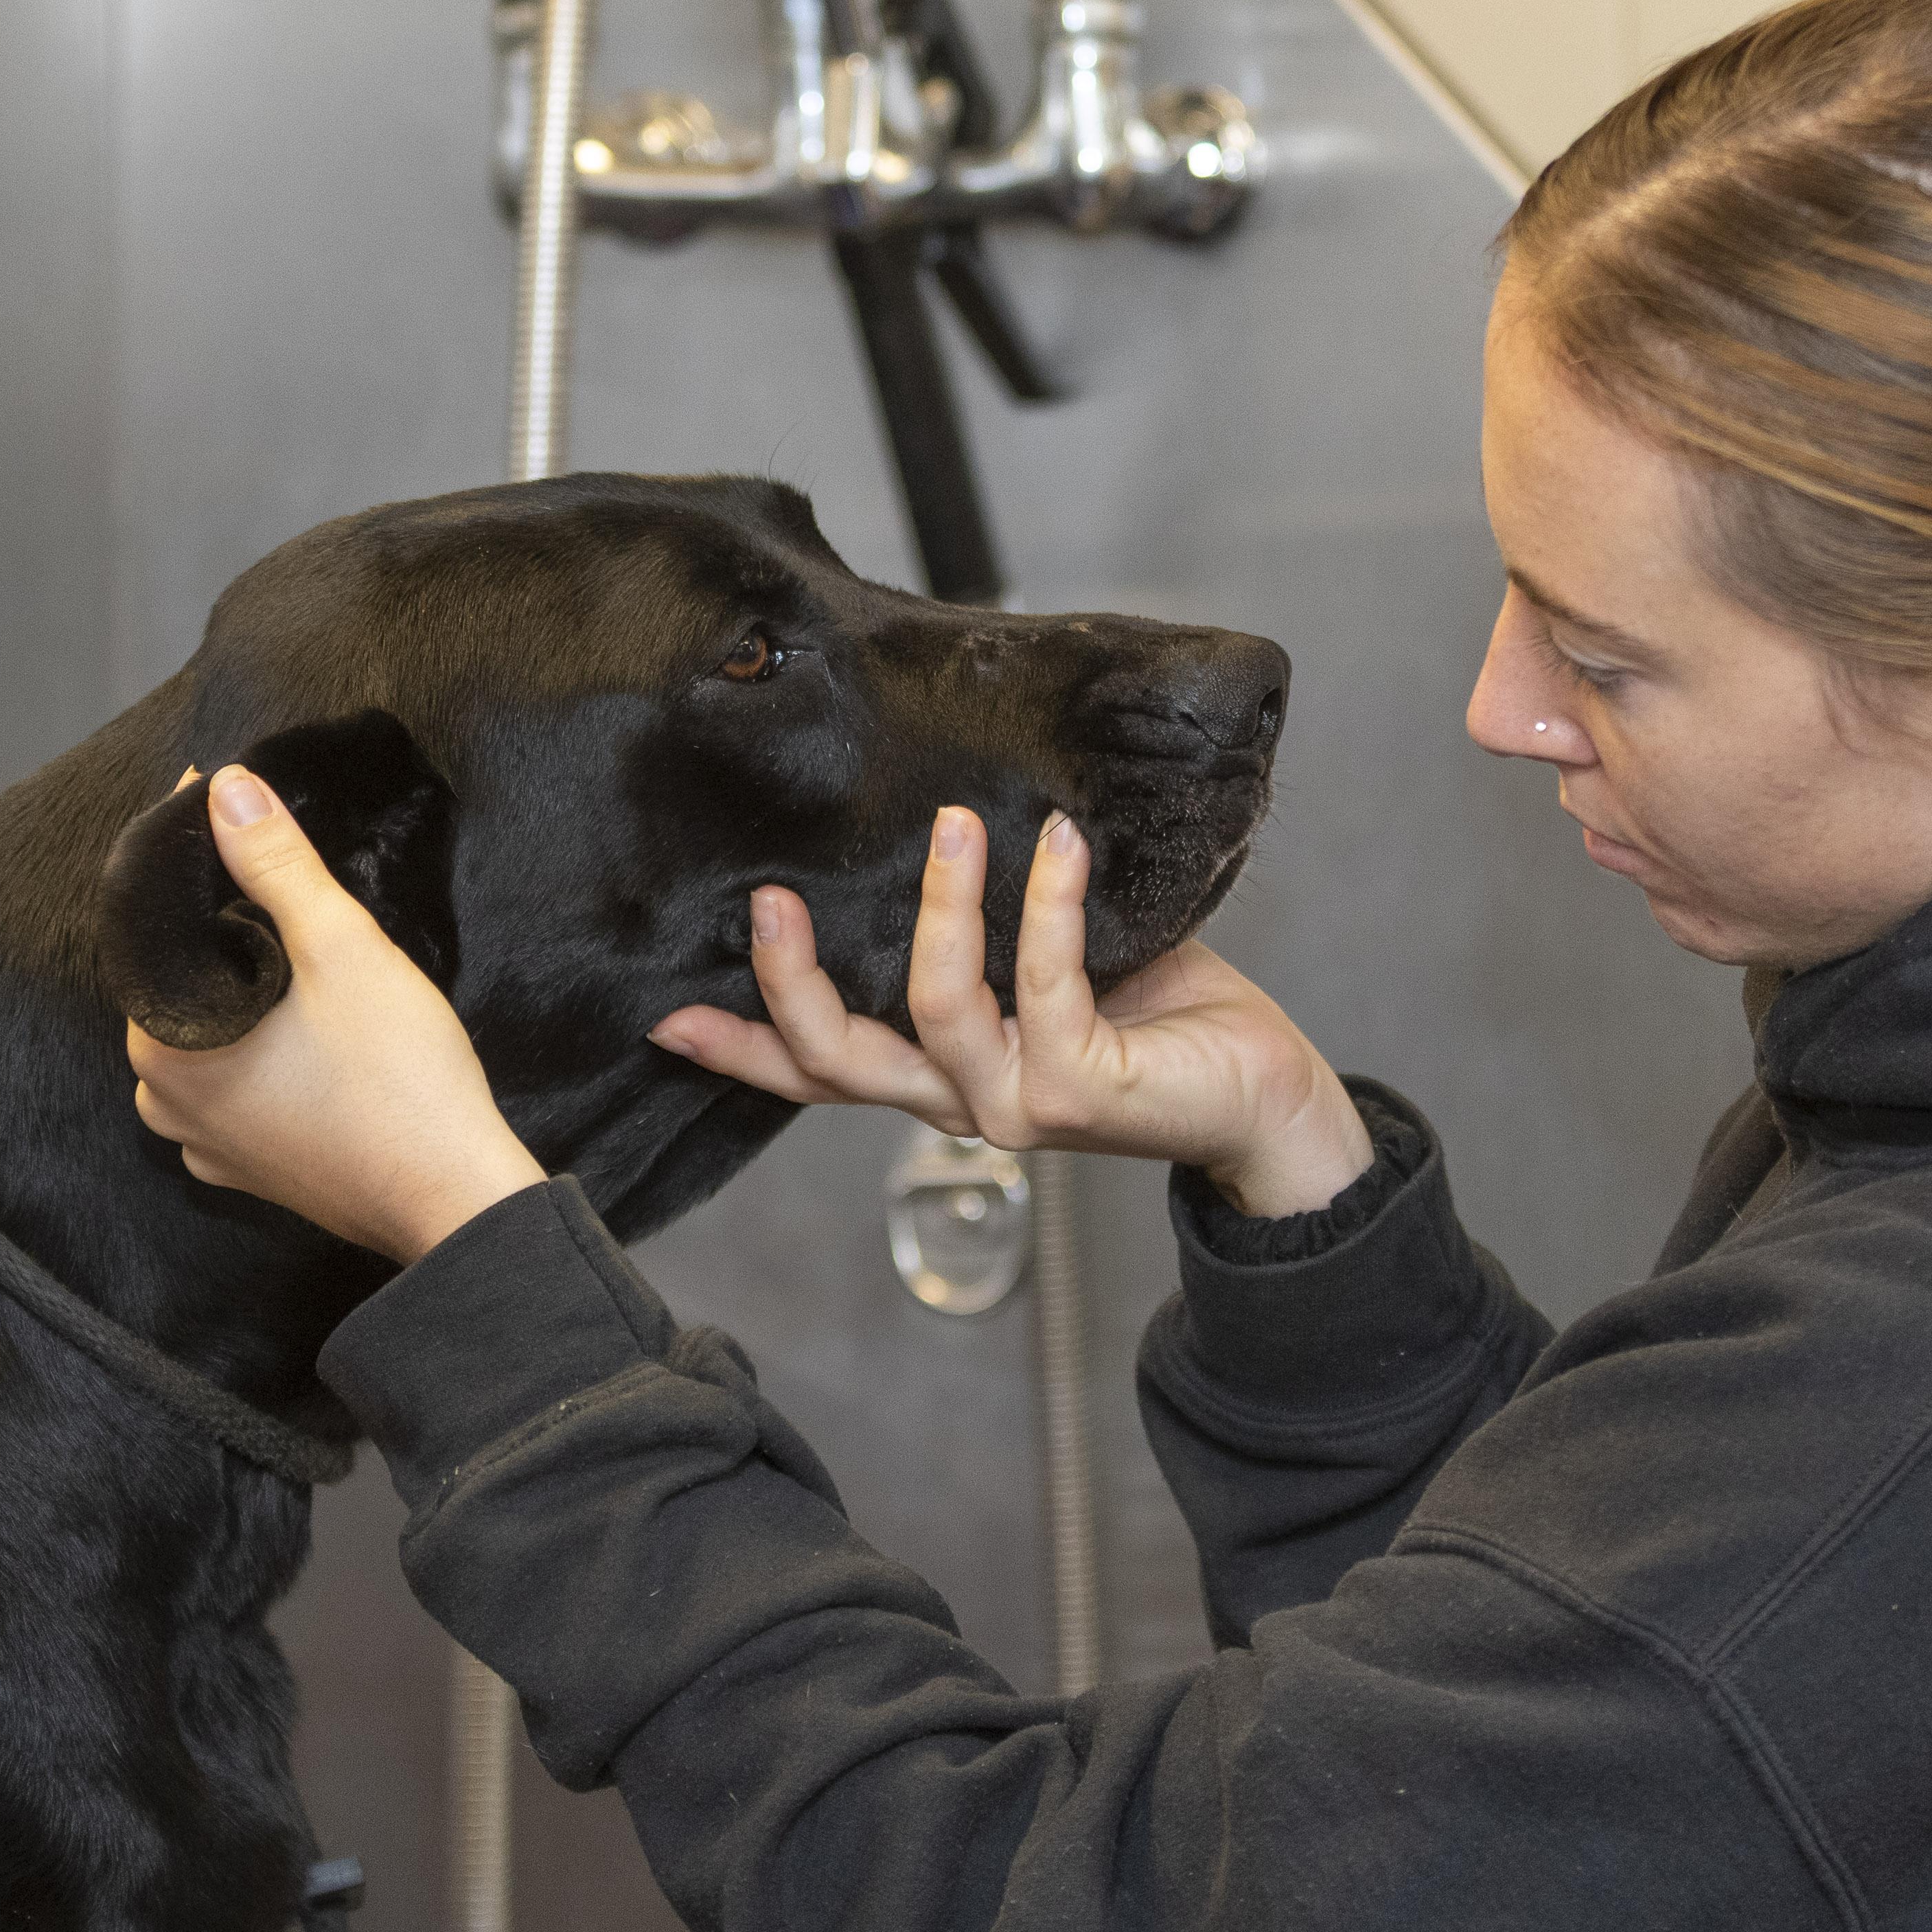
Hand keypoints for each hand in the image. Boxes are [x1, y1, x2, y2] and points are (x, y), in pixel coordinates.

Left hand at [122, 766, 546, 1262]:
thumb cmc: (398, 1076)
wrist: (454, 1196)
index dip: (192, 860)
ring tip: (298, 948)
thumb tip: (228, 790)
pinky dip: (256, 1048)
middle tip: (276, 874)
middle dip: (219, 924)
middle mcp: (163, 1099)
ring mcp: (204, 1142)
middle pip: (177, 980)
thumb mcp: (340, 946)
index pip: (152, 926)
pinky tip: (304, 1026)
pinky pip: (231, 1085)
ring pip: (205, 1033)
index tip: (223, 806)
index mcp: (163, 1043)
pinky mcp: (247, 1167)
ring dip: (240, 989)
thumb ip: (276, 864)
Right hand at [649, 808, 1374, 1217]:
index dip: (739, 1052)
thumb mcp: (1049, 969)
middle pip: (839, 1059)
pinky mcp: (1083, 1090)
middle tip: (770, 896)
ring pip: (933, 1010)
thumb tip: (930, 827)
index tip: (666, 1019)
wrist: (1265, 1092)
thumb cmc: (1160, 1016)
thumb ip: (986, 935)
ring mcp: (1018, 1105)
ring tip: (954, 826)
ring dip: (938, 907)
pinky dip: (1044, 900)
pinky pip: (1044, 982)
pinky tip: (1057, 841)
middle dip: (789, 979)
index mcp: (942, 1078)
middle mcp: (964, 1103)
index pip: (819, 1074)